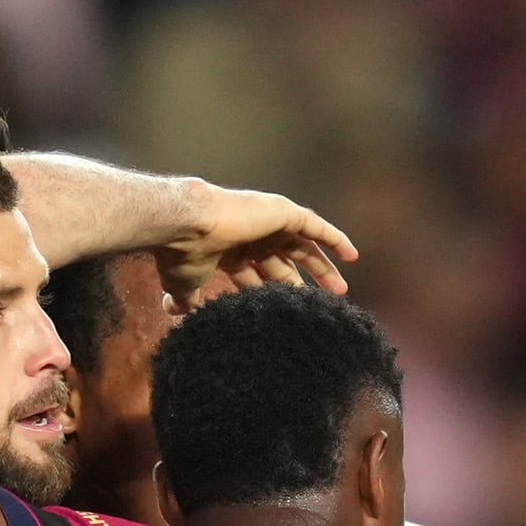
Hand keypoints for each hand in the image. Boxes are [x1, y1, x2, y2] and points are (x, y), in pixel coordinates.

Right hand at [155, 185, 358, 307]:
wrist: (186, 226)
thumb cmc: (182, 255)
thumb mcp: (184, 284)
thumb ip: (184, 299)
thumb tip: (174, 313)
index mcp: (230, 251)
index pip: (257, 274)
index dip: (272, 292)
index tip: (286, 314)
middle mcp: (250, 235)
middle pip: (284, 262)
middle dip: (301, 283)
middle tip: (320, 304)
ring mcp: (266, 222)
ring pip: (303, 246)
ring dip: (322, 267)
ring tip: (340, 291)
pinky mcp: (281, 212)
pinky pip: (315, 226)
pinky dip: (333, 238)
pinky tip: (352, 256)